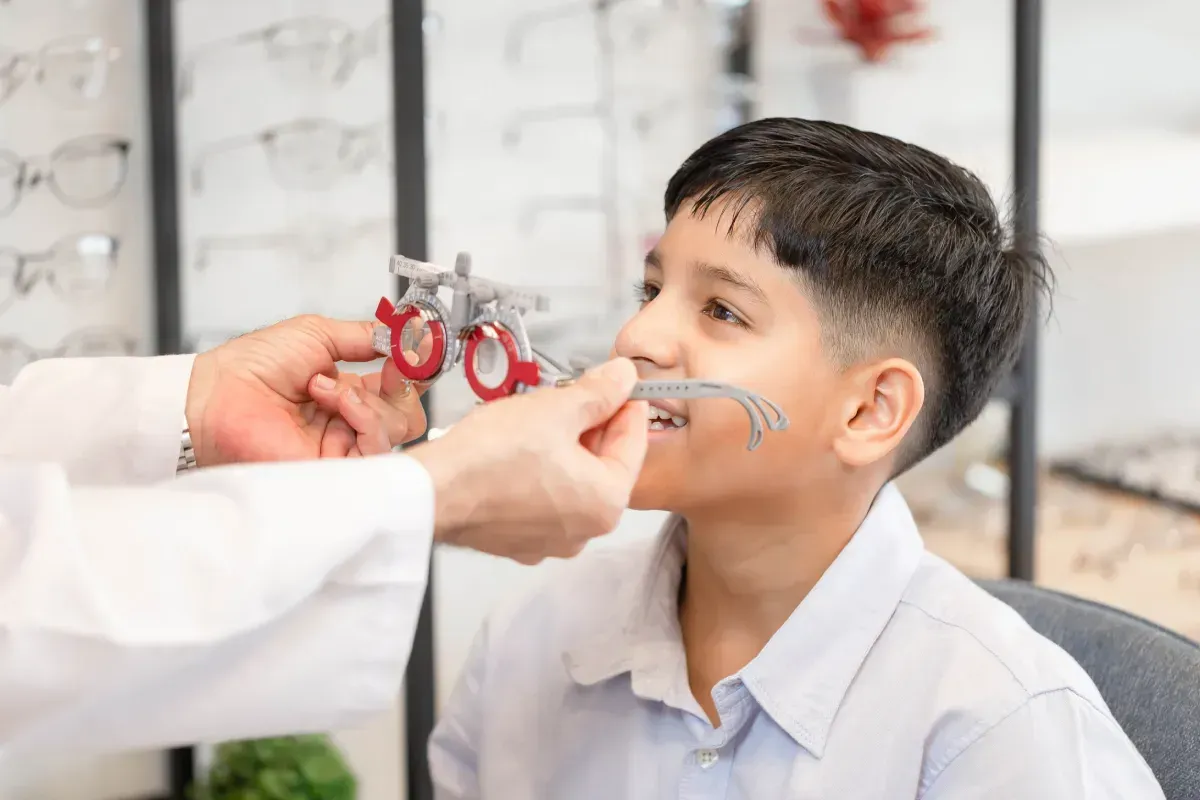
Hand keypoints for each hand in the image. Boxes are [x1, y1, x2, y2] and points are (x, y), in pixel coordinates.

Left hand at [185, 315, 427, 466]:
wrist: (218, 397)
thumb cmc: (251, 366)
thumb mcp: (317, 334)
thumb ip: (365, 336)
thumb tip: (405, 334)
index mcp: (345, 391)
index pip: (398, 388)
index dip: (412, 370)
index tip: (415, 351)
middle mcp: (348, 421)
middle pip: (407, 413)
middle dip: (402, 387)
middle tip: (386, 369)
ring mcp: (343, 445)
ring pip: (397, 429)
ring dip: (370, 401)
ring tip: (328, 389)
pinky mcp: (337, 468)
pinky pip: (376, 448)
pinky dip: (366, 418)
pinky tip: (338, 405)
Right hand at [407, 358, 647, 564]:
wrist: (432, 491)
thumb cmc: (491, 456)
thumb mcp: (555, 408)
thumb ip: (598, 392)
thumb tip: (622, 377)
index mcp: (607, 501)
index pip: (633, 443)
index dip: (626, 405)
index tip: (620, 385)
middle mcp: (585, 531)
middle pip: (603, 466)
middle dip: (592, 427)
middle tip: (576, 395)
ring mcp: (551, 541)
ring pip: (572, 483)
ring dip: (565, 450)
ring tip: (541, 420)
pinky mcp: (519, 542)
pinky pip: (542, 501)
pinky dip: (539, 475)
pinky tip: (519, 450)